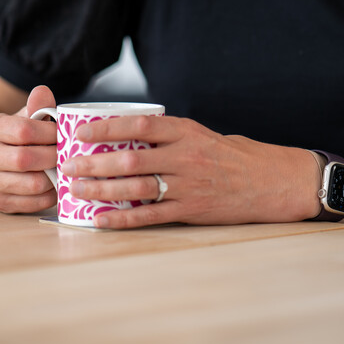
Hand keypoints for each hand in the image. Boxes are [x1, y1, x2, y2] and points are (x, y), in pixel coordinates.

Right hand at [0, 86, 57, 212]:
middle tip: (71, 155)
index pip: (24, 130)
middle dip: (54, 157)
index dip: (50, 133)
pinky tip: (57, 187)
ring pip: (32, 184)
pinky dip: (50, 196)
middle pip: (26, 159)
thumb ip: (36, 107)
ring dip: (55, 178)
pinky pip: (32, 203)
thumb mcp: (23, 118)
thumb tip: (43, 91)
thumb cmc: (14, 139)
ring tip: (67, 171)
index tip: (65, 134)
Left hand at [62, 116, 321, 227]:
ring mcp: (189, 186)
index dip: (106, 127)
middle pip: (130, 159)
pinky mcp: (193, 211)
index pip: (139, 125)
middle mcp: (186, 157)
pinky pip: (151, 216)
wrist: (277, 182)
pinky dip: (122, 218)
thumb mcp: (205, 135)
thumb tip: (129, 138)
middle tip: (67, 165)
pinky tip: (100, 218)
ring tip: (76, 189)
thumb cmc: (238, 156)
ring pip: (136, 187)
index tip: (80, 131)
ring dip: (101, 189)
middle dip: (94, 162)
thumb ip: (171, 137)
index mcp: (187, 132)